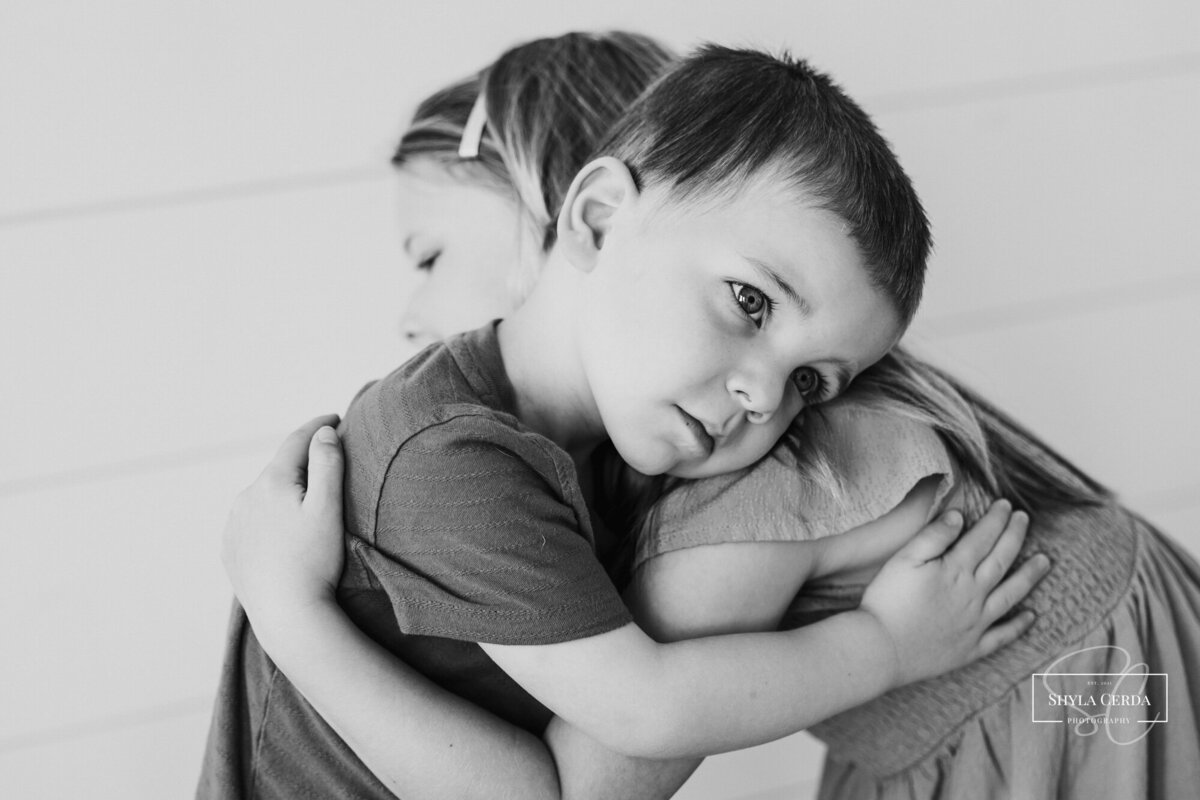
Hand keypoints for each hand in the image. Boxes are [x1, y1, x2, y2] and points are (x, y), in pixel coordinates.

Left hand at [221, 414, 346, 627]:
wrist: (287, 614)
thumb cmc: (314, 561)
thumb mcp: (328, 507)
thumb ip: (327, 464)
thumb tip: (323, 433)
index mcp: (271, 482)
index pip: (296, 441)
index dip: (317, 425)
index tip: (335, 417)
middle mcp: (245, 497)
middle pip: (279, 468)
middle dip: (301, 461)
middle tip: (326, 457)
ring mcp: (233, 524)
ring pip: (263, 495)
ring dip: (283, 490)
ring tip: (306, 497)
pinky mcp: (230, 549)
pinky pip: (252, 521)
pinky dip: (269, 516)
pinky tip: (283, 529)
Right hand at [859, 500, 1048, 685]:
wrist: (882, 648)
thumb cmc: (887, 601)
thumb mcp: (903, 559)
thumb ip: (933, 536)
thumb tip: (959, 516)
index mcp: (955, 570)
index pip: (982, 538)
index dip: (996, 520)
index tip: (1006, 505)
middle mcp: (973, 594)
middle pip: (1002, 560)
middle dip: (1015, 536)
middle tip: (1025, 519)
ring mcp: (976, 622)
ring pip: (1011, 594)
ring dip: (1030, 576)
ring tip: (1045, 561)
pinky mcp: (972, 647)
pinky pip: (1003, 636)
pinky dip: (1019, 625)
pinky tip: (1031, 616)